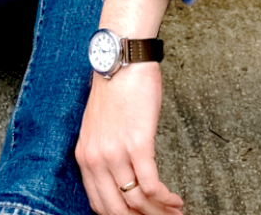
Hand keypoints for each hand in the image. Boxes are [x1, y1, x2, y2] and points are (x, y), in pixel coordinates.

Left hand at [76, 0, 180, 214]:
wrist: (121, 61)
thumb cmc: (113, 90)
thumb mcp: (97, 127)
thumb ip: (103, 154)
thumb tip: (120, 182)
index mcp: (84, 156)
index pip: (99, 204)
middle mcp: (96, 158)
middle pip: (118, 209)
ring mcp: (116, 153)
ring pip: (138, 201)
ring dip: (160, 211)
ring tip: (174, 211)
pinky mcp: (138, 144)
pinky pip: (151, 186)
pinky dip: (166, 198)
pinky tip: (175, 199)